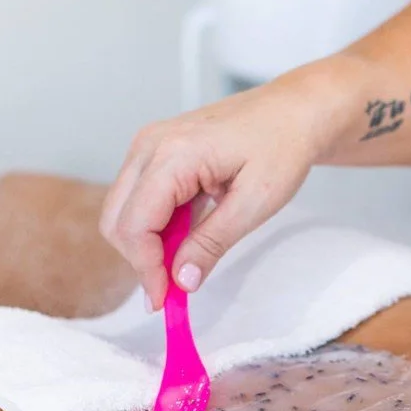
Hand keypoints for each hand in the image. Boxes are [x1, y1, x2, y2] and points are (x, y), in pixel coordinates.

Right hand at [100, 85, 323, 309]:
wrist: (294, 111)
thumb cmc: (283, 144)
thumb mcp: (257, 201)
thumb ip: (213, 242)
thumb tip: (182, 280)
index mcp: (173, 154)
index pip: (134, 224)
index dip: (146, 268)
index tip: (166, 299)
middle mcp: (150, 145)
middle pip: (116, 220)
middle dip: (141, 259)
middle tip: (175, 286)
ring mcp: (149, 145)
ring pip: (123, 211)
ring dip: (148, 243)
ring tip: (190, 257)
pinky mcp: (155, 151)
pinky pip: (139, 198)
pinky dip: (156, 225)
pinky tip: (189, 234)